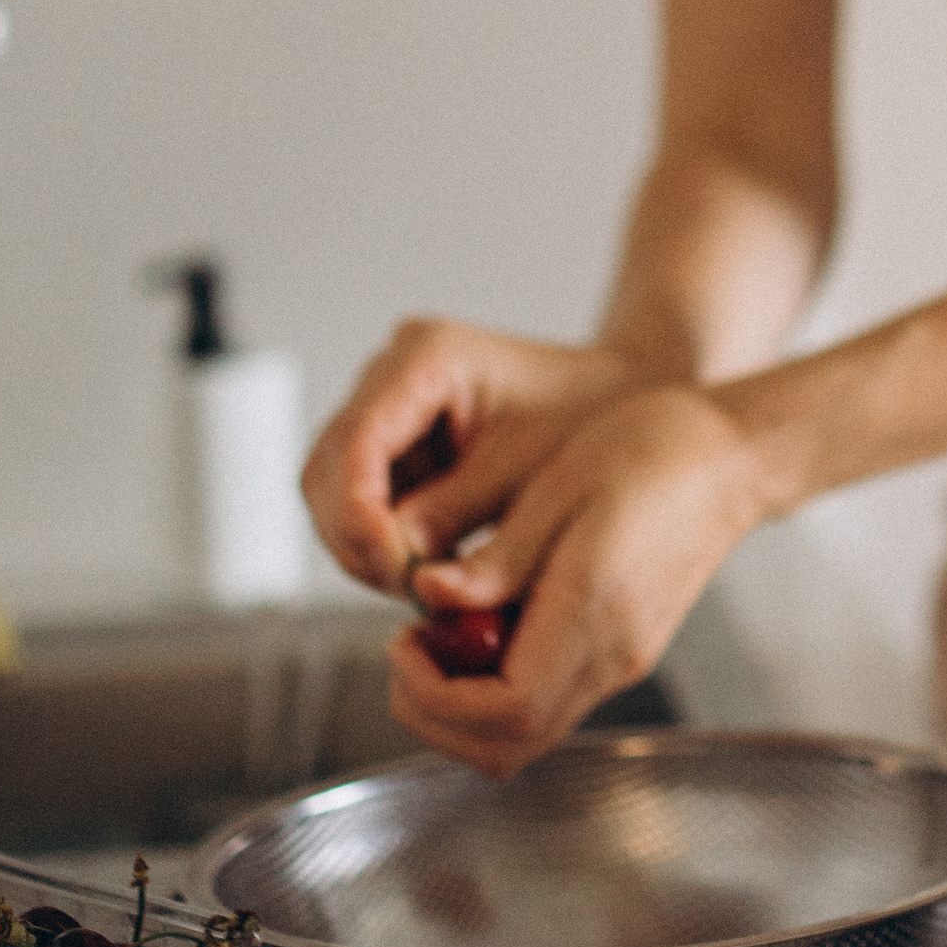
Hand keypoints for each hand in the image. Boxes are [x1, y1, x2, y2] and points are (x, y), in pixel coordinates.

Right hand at [301, 319, 643, 593]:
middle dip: (358, 536)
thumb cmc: (585, 419)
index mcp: (428, 357)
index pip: (358, 440)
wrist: (616, 397)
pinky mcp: (391, 439)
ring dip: (365, 544)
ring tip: (422, 584)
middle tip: (408, 588)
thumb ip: (457, 512)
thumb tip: (399, 567)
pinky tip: (424, 567)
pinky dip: (381, 538)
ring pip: (332, 488)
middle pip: (329, 466)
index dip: (360, 511)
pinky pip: (358, 498)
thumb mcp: (528, 472)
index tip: (393, 567)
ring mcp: (386, 404)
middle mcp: (392, 371)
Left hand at [385, 381, 778, 771]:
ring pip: (524, 737)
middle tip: (406, 651)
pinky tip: (481, 628)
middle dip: (436, 716)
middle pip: (509, 747)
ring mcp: (617, 662)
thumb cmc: (648, 453)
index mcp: (593, 611)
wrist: (726, 460)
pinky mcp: (617, 654)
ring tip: (437, 636)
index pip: (507, 711)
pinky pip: (544, 704)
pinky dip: (495, 689)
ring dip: (461, 707)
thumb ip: (496, 557)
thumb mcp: (557, 486)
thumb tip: (428, 595)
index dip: (437, 697)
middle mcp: (610, 656)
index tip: (405, 644)